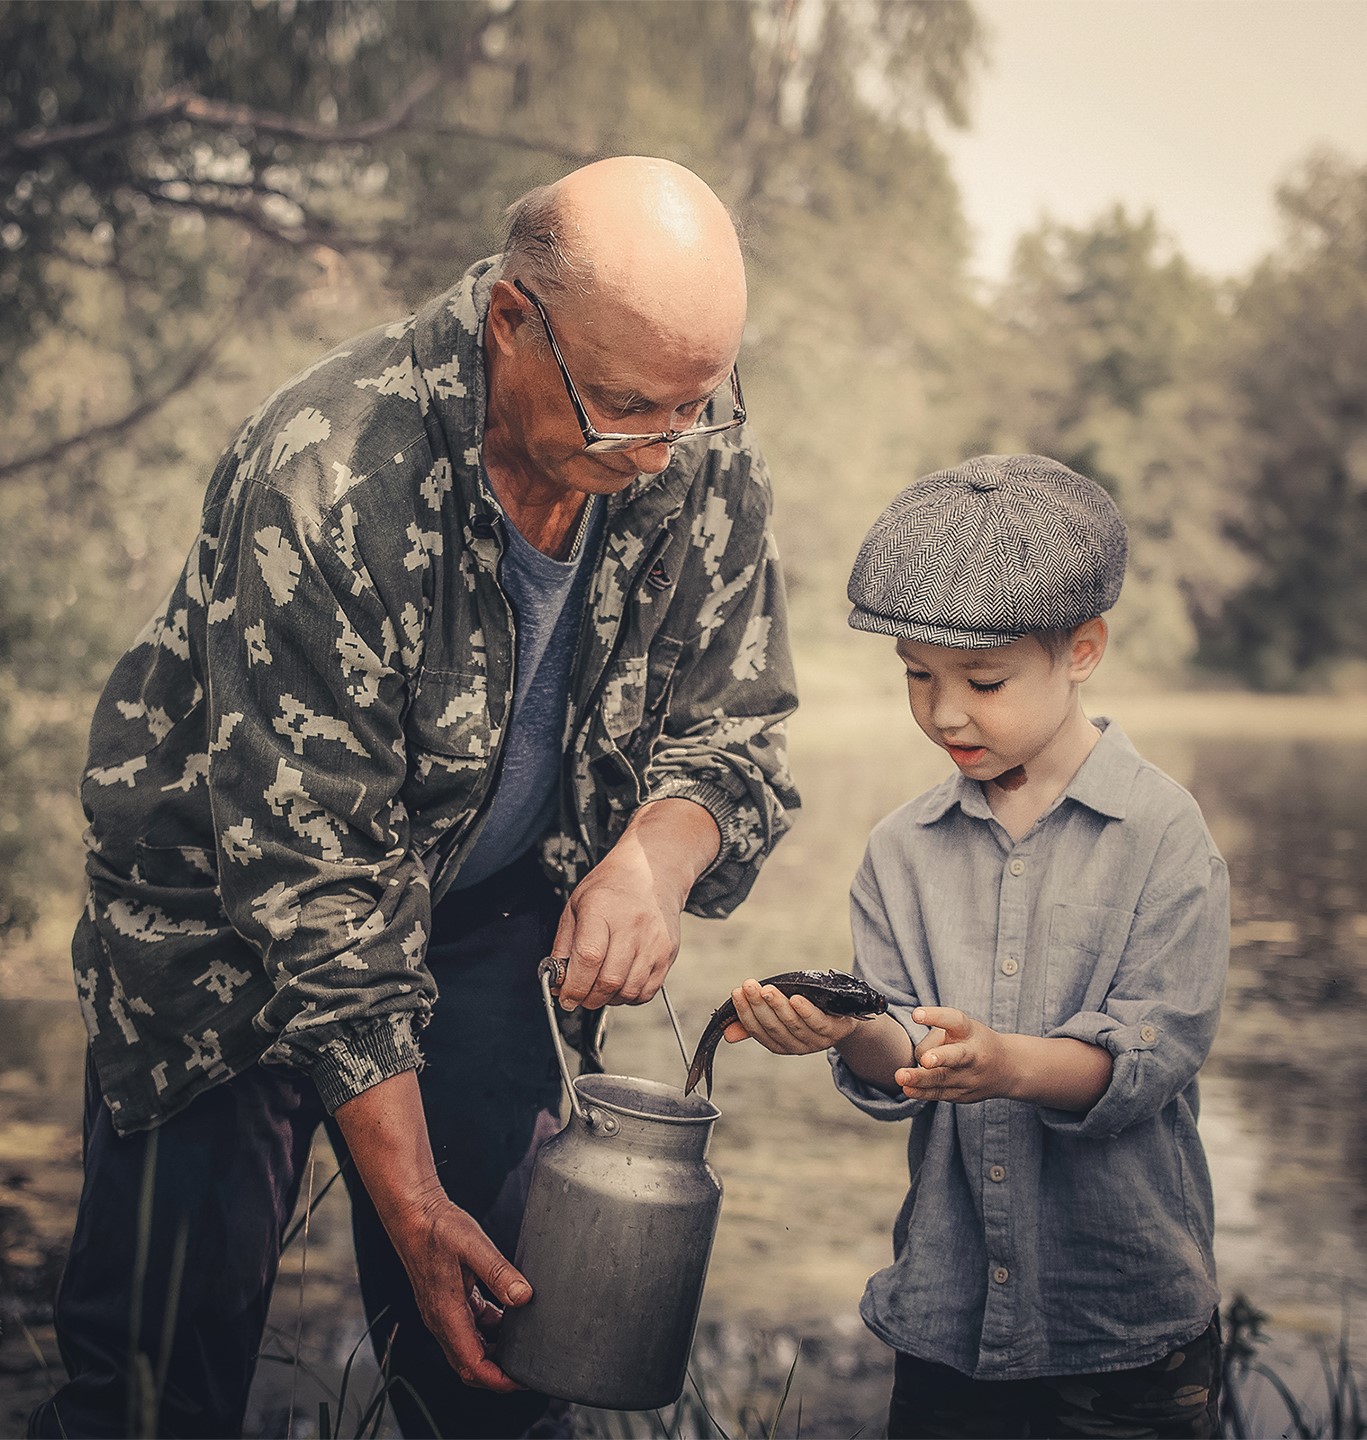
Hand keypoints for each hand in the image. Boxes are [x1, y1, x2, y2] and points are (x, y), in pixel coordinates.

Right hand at [387, 1187, 531, 1390]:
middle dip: (498, 1374)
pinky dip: (488, 1329)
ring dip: (494, 1351)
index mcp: (446, 1315)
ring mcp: (442, 1312)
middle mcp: (441, 1320)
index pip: (472, 1365)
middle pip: (470, 1365)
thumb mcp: (473, 1246)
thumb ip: (499, 1272)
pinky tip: (508, 1313)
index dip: (498, 1380)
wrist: (413, 1214)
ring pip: (469, 1347)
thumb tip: (524, 1297)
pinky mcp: (446, 1301)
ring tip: (523, 1341)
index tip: (523, 1379)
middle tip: (527, 1368)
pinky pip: (469, 1326)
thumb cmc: (438, 1227)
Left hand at [551, 799, 718, 1009]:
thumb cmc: (611, 888)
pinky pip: (647, 991)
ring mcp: (653, 941)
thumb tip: (557, 981)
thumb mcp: (576, 905)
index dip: (574, 985)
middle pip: (609, 980)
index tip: (565, 995)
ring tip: (599, 989)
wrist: (652, 873)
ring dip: (608, 999)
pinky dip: (629, 997)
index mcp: (602, 910)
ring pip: (628, 991)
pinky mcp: (667, 953)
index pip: (589, 958)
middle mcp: (632, 926)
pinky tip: (619, 985)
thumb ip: (564, 945)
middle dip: (588, 998)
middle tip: (579, 997)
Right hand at [722, 978, 861, 1054]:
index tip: (737, 992)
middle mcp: (796, 1046)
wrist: (845, 1018)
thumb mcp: (781, 1016)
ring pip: (793, 1024)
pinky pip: (817, 1022)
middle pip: (773, 1027)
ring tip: (767, 989)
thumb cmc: (807, 1013)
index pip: (758, 1030)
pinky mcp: (833, 1031)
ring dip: (778, 1006)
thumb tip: (727, 1033)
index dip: (745, 1013)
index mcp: (780, 1044)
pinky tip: (796, 998)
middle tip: (748, 985)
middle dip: (758, 1006)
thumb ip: (757, 1022)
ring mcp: (816, 1041)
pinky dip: (805, 1011)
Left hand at [895, 1006, 1013, 1103]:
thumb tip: (916, 1059)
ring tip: (901, 1076)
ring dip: (921, 1079)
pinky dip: (922, 1092)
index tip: (916, 1014)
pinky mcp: (962, 1094)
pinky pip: (939, 1093)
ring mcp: (968, 1077)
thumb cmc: (973, 1040)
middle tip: (925, 1060)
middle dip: (940, 1058)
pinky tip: (907, 1089)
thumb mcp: (962, 1028)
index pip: (954, 1020)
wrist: (1007, 1069)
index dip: (935, 1016)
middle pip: (955, 1056)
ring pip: (942, 1078)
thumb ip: (937, 1037)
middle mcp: (972, 1054)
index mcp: (970, 1031)